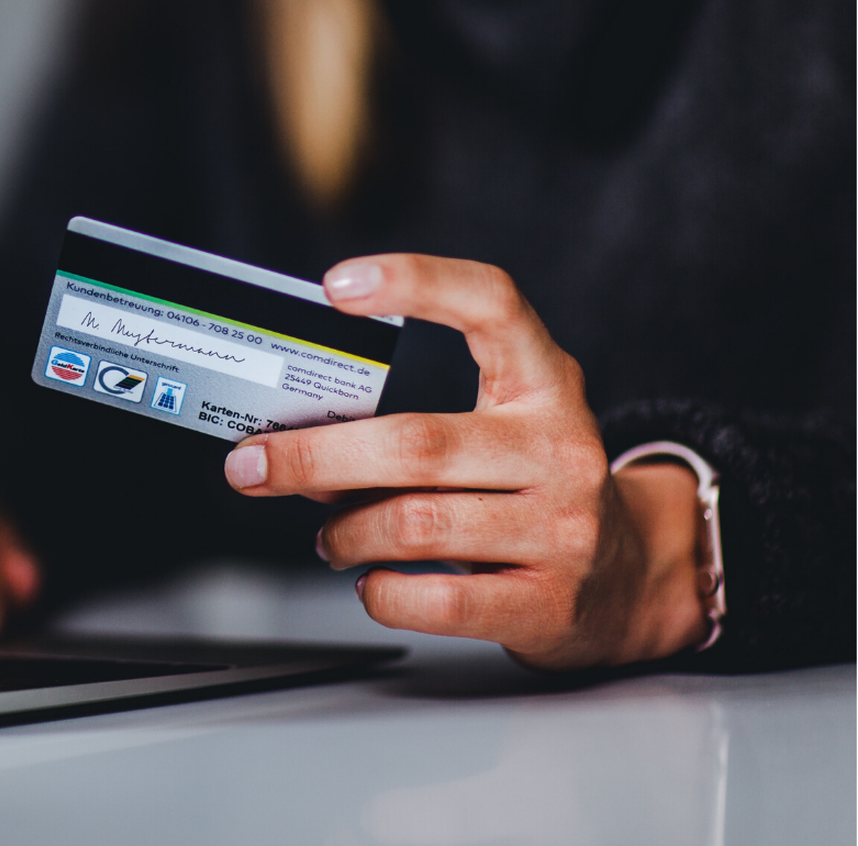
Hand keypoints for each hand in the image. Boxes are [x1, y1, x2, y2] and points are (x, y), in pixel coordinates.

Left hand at [223, 254, 708, 668]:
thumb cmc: (535, 487)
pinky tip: (371, 581)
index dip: (417, 281)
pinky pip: (438, 600)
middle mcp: (560, 448)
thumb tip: (296, 435)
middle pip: (416, 442)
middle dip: (314, 456)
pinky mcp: (549, 603)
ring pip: (415, 523)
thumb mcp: (502, 426)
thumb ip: (420, 415)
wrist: (633, 579)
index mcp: (546, 383)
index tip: (336, 284)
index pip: (492, 304)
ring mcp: (562, 528)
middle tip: (251, 466)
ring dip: (344, 532)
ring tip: (328, 536)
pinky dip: (382, 592)